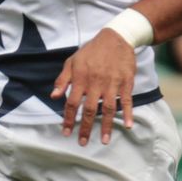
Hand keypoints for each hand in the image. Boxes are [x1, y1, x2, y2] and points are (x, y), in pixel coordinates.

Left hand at [51, 28, 137, 145]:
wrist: (115, 37)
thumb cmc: (91, 51)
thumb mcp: (72, 62)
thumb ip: (63, 80)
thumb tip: (54, 96)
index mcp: (80, 78)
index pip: (71, 103)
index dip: (68, 118)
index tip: (65, 132)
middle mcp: (95, 83)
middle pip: (89, 109)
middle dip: (85, 128)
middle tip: (82, 143)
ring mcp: (112, 83)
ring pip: (108, 108)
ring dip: (106, 125)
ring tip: (104, 140)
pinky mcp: (126, 82)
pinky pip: (127, 100)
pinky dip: (128, 113)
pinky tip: (127, 125)